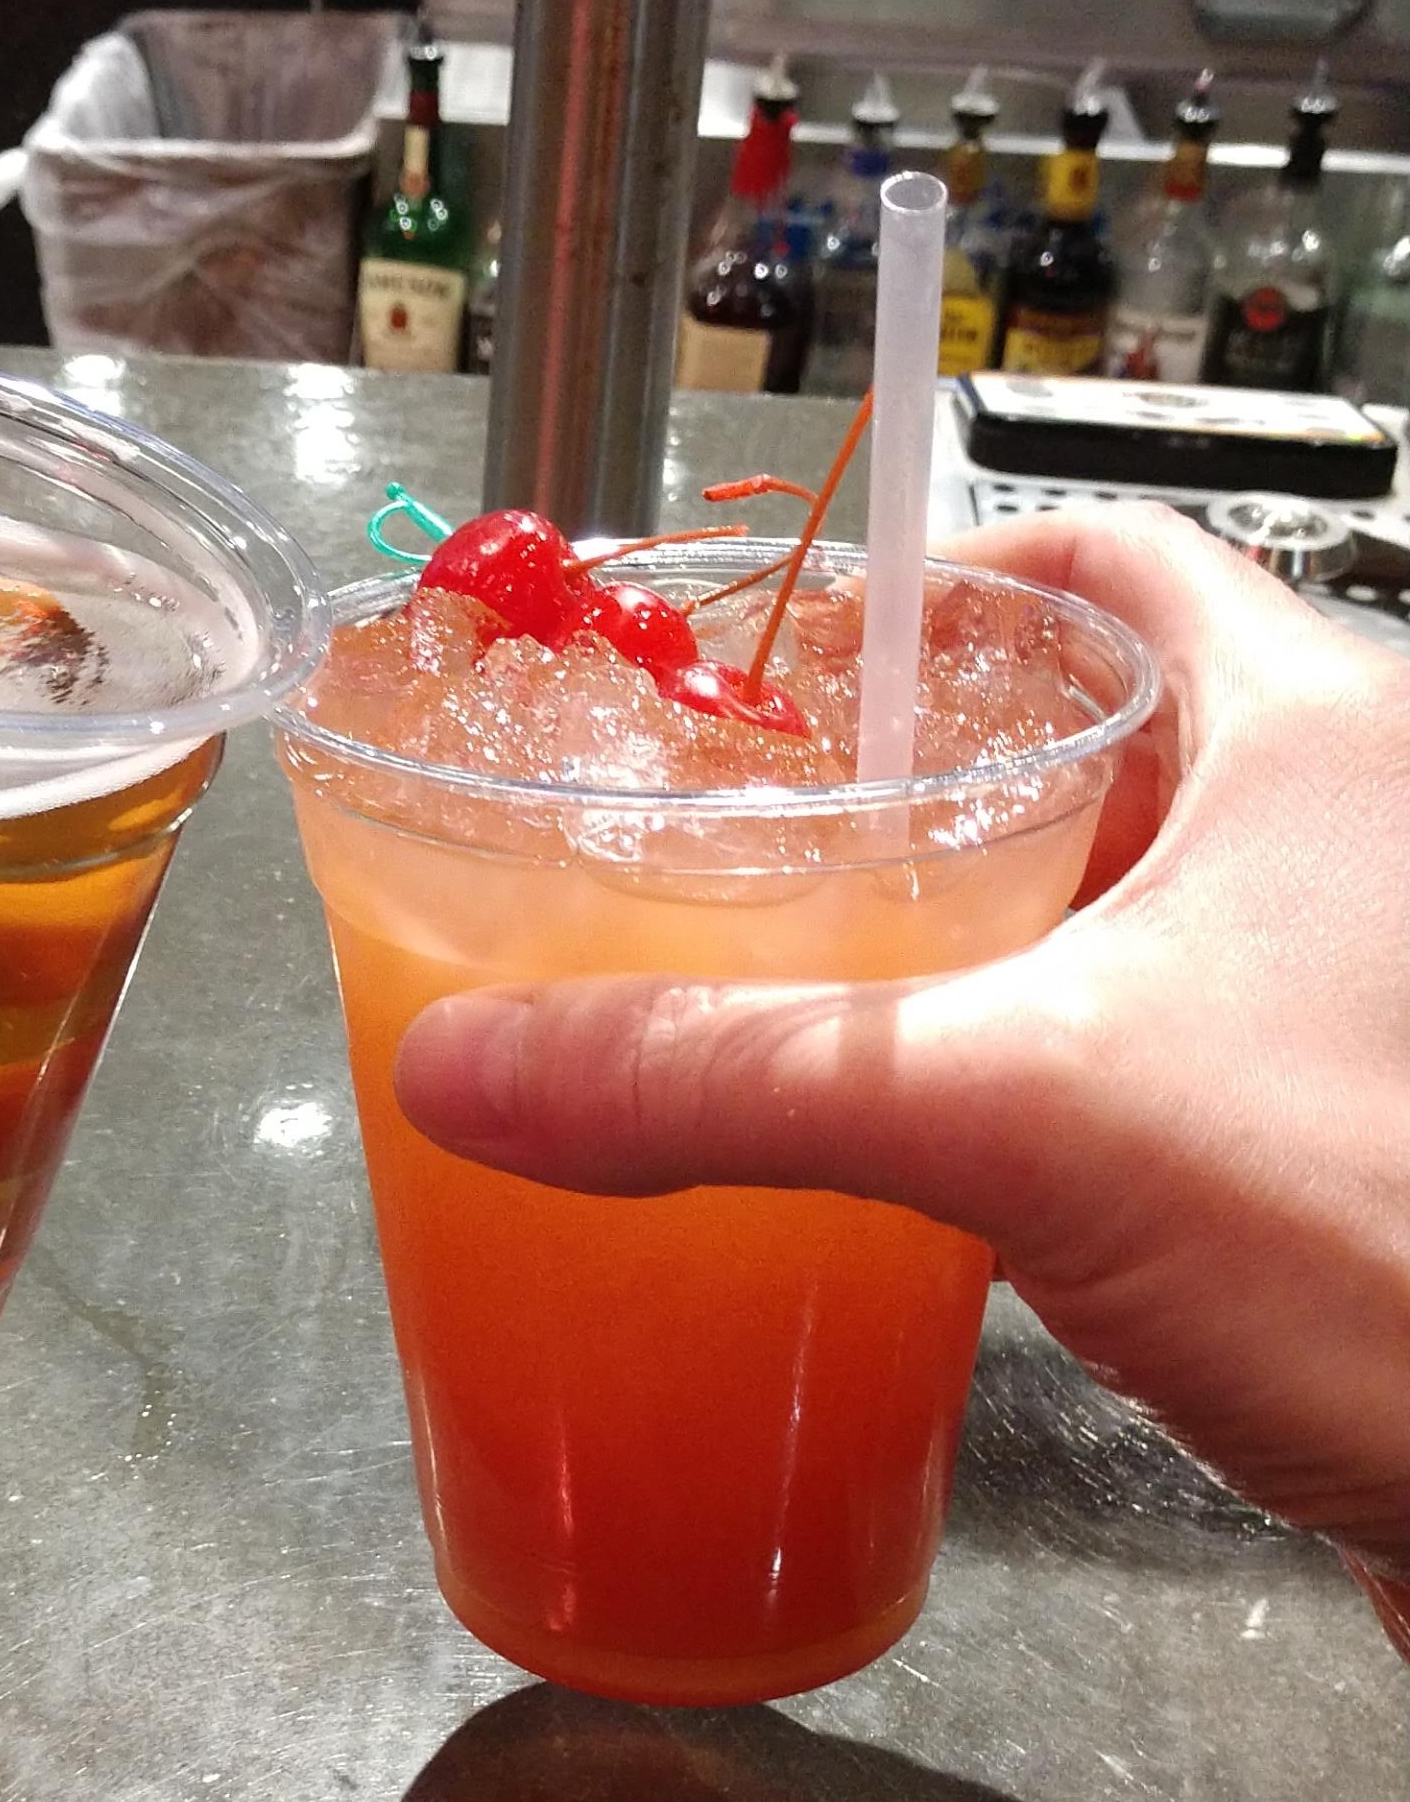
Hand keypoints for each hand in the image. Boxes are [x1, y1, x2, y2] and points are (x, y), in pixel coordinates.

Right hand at [396, 506, 1409, 1578]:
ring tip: (805, 995)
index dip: (936, 575)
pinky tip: (942, 1164)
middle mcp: (1361, 842)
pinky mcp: (1347, 1149)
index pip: (1107, 558)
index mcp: (1322, 732)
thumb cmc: (1396, 1243)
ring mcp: (1362, 1002)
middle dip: (920, 782)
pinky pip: (1167, 1061)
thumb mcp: (1023, 1115)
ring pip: (1134, 912)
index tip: (790, 649)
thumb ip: (736, 1072)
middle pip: (1102, 738)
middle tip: (752, 835)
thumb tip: (482, 1064)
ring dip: (979, 945)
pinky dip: (1047, 1081)